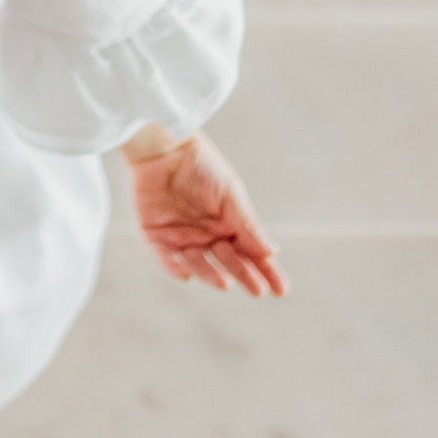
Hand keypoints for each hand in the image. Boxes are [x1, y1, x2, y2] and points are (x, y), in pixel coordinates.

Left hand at [127, 132, 289, 297]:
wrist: (165, 147)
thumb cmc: (201, 166)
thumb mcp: (230, 195)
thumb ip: (247, 225)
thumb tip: (272, 253)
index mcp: (229, 224)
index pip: (252, 253)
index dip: (267, 272)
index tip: (282, 290)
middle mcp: (207, 234)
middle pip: (228, 261)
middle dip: (244, 275)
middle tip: (257, 290)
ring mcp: (181, 236)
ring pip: (198, 263)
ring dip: (210, 274)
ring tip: (225, 282)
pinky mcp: (155, 235)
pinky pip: (164, 257)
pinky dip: (173, 267)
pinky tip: (186, 274)